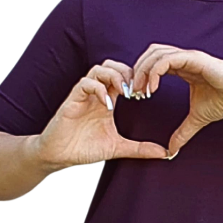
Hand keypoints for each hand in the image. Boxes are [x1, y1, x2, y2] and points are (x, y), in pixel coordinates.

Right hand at [36, 59, 168, 168]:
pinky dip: (99, 89)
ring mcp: (83, 95)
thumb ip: (140, 148)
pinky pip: (85, 84)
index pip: (123, 76)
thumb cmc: (84, 148)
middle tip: (137, 90)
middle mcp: (96, 93)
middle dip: (127, 72)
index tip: (148, 93)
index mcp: (108, 99)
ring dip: (114, 77)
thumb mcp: (118, 148)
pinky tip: (108, 104)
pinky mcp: (72, 100)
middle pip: (112, 65)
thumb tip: (165, 153)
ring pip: (99, 69)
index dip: (137, 79)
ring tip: (124, 93)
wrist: (58, 156)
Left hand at [130, 44, 222, 156]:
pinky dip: (155, 71)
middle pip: (150, 54)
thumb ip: (183, 132)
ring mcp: (189, 56)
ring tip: (141, 90)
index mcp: (183, 68)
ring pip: (156, 53)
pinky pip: (167, 60)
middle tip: (133, 92)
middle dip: (137, 71)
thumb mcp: (198, 119)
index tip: (137, 97)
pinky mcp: (195, 59)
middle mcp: (183, 58)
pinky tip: (153, 88)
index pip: (153, 63)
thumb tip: (171, 151)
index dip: (141, 77)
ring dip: (143, 70)